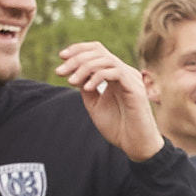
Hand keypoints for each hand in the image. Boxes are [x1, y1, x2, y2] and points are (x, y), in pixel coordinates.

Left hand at [54, 40, 162, 161]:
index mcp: (115, 75)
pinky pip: (115, 72)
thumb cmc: (117, 127)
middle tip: (60, 72)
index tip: (61, 57)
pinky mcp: (136, 88)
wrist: (134, 145)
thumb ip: (86, 86)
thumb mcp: (94, 104)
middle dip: (76, 59)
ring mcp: (131, 79)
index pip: (97, 50)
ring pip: (106, 59)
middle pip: (99, 51)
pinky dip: (98, 77)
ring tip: (71, 81)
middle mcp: (125, 73)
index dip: (78, 49)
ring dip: (84, 67)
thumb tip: (73, 72)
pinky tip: (86, 88)